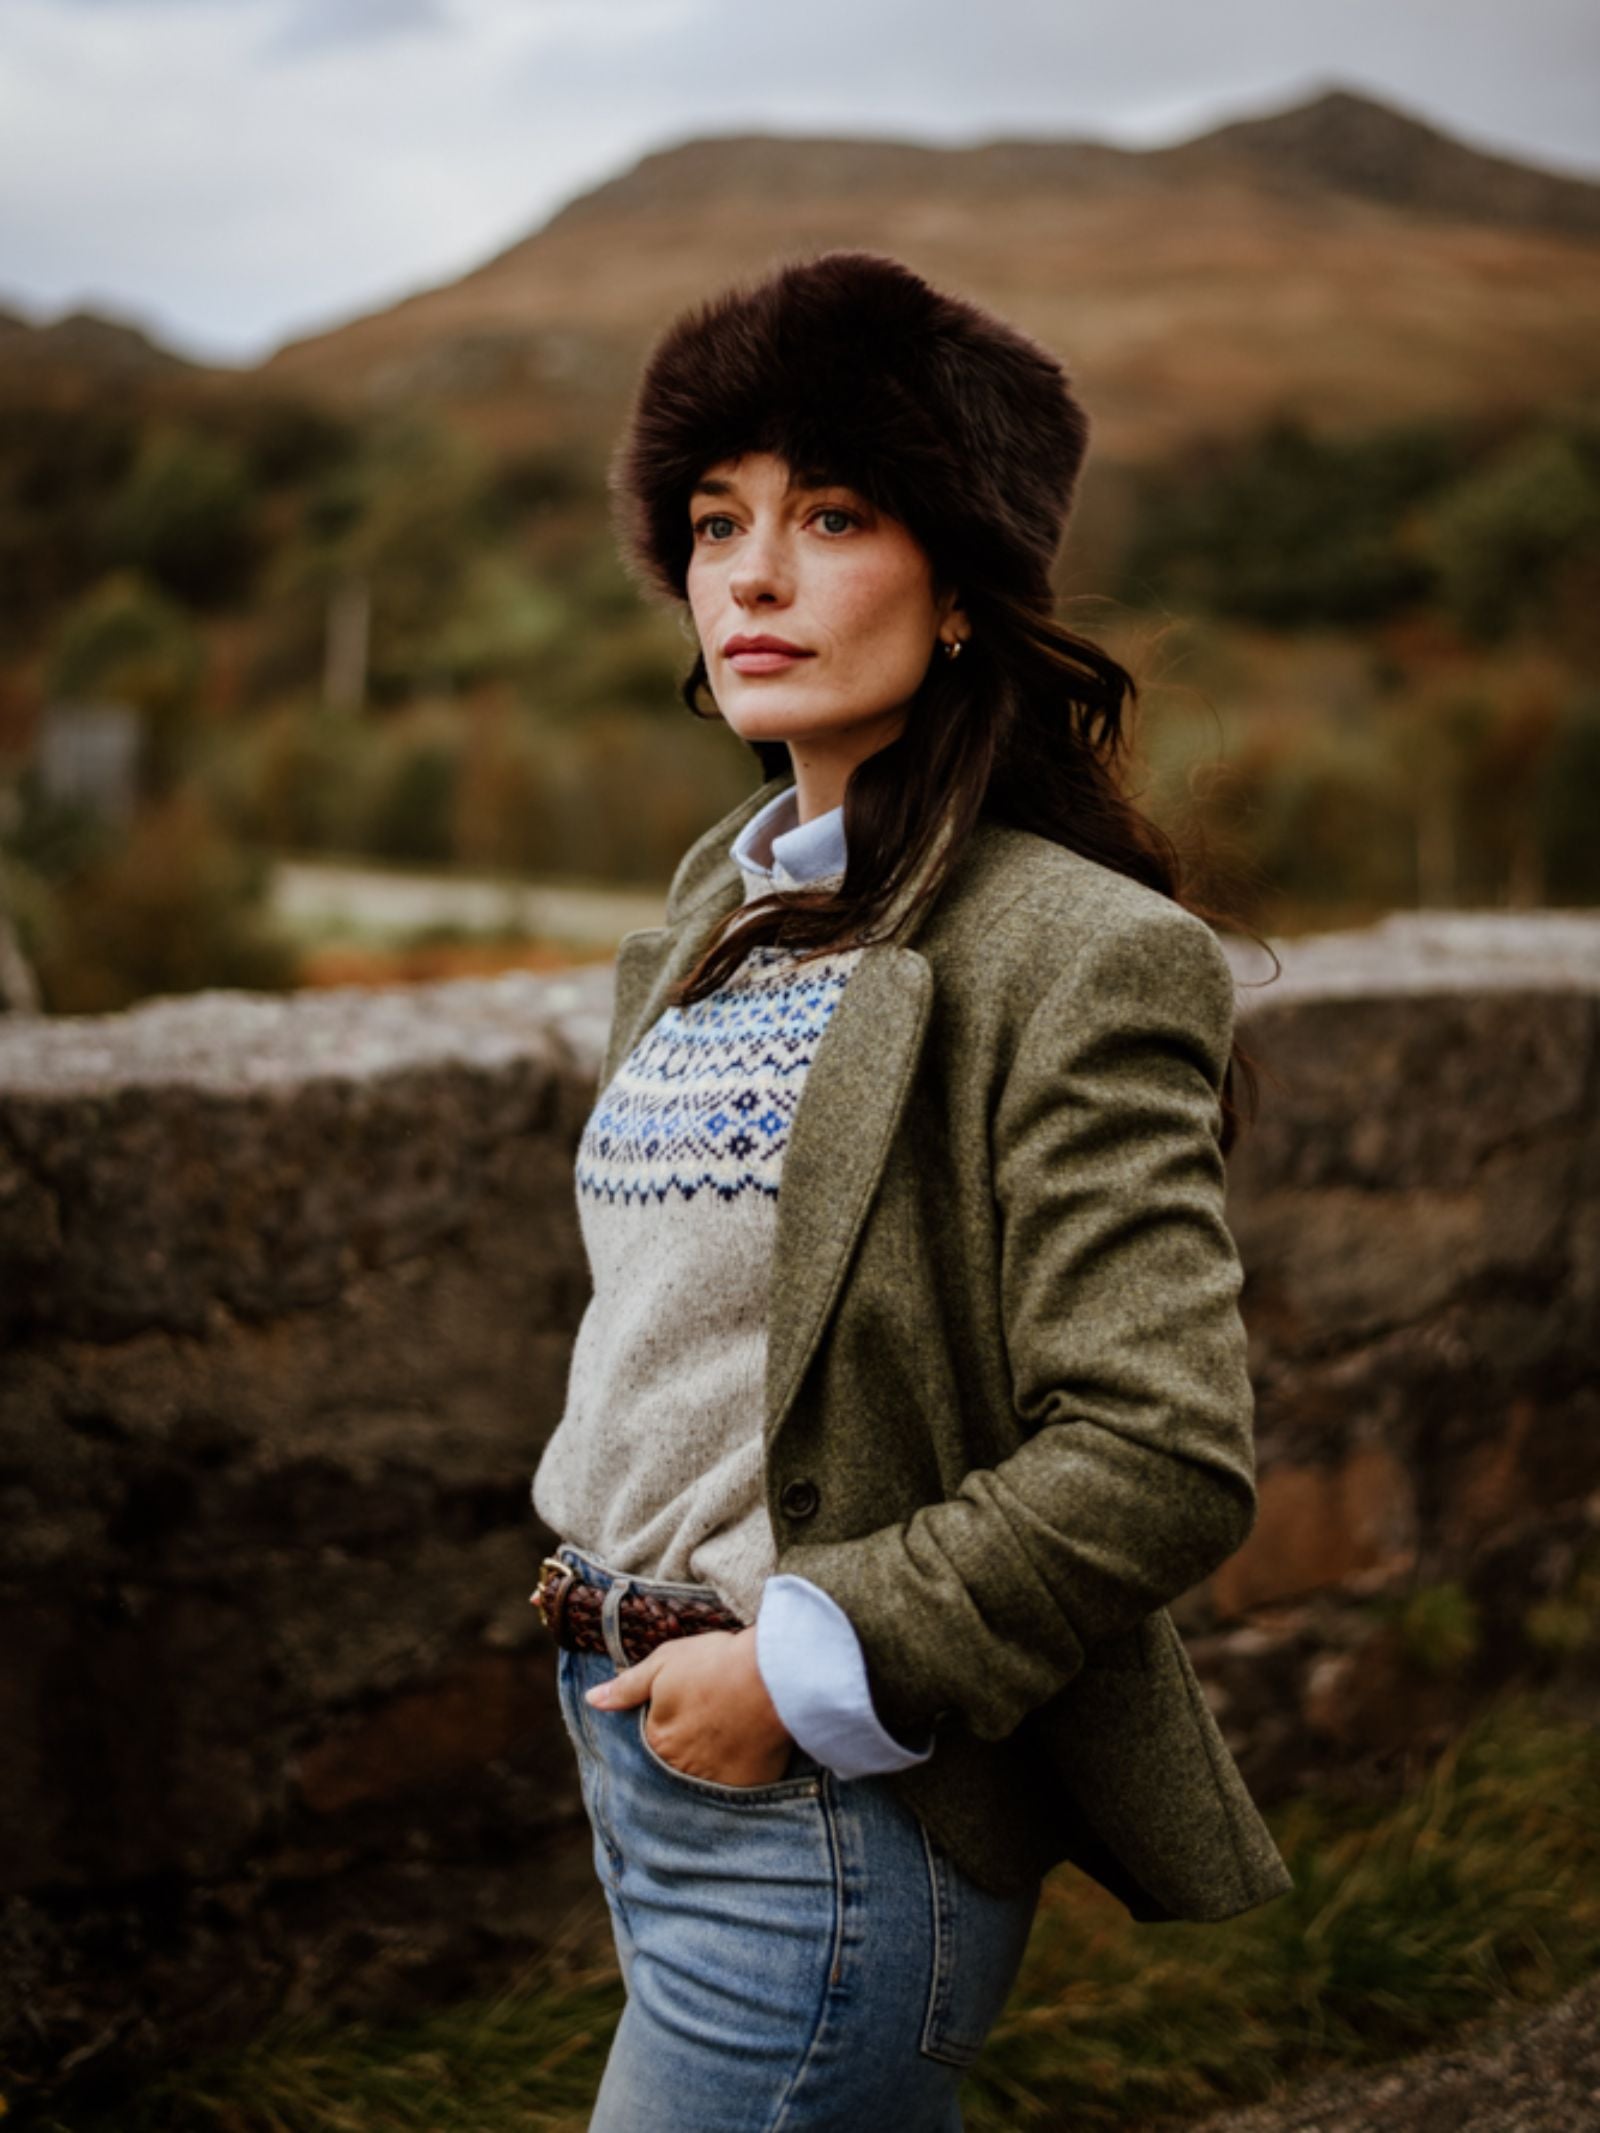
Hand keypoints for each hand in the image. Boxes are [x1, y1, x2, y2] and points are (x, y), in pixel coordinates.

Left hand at [585, 1627, 795, 1786]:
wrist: (771, 1675)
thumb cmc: (714, 1663)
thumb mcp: (664, 1661)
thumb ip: (627, 1686)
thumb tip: (592, 1700)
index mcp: (657, 1738)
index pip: (651, 1741)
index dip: (668, 1723)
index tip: (685, 1710)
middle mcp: (680, 1768)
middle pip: (676, 1764)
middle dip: (686, 1749)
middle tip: (707, 1726)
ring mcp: (714, 1781)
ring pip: (703, 1777)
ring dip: (708, 1763)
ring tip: (724, 1738)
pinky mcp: (746, 1787)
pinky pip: (735, 1788)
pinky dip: (736, 1773)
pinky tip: (745, 1752)